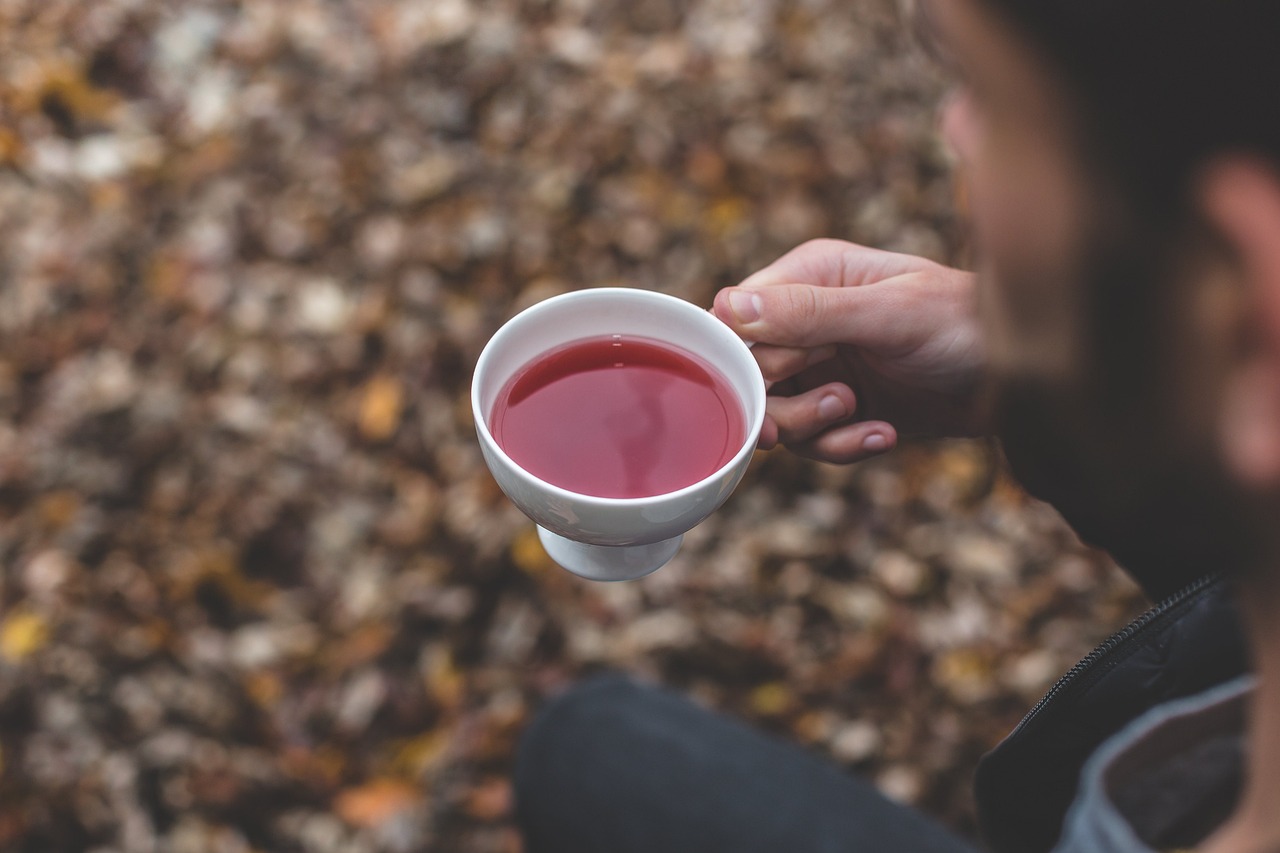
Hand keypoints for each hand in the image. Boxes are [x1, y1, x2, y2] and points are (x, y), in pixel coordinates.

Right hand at [712, 239, 984, 463]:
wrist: (1023, 381)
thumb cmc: (967, 325)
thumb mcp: (889, 314)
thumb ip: (810, 311)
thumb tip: (731, 306)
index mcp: (810, 276)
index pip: (737, 318)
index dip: (746, 357)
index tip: (776, 381)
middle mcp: (808, 320)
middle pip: (749, 374)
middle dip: (785, 400)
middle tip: (839, 401)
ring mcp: (824, 366)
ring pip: (776, 413)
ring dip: (815, 427)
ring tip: (861, 413)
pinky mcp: (843, 408)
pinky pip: (811, 441)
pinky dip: (841, 447)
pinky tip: (882, 434)